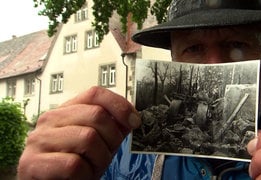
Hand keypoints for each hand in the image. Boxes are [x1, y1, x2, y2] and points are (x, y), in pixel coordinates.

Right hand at [17, 86, 140, 179]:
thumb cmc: (72, 165)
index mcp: (66, 110)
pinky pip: (74, 164)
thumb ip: (111, 127)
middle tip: (106, 155)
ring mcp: (40, 139)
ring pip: (88, 138)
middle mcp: (50, 119)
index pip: (95, 94)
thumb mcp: (97, 142)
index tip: (134, 121)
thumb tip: (132, 117)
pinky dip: (85, 175)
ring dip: (99, 160)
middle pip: (96, 115)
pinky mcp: (32, 162)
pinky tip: (79, 177)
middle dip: (112, 139)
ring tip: (91, 168)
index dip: (119, 105)